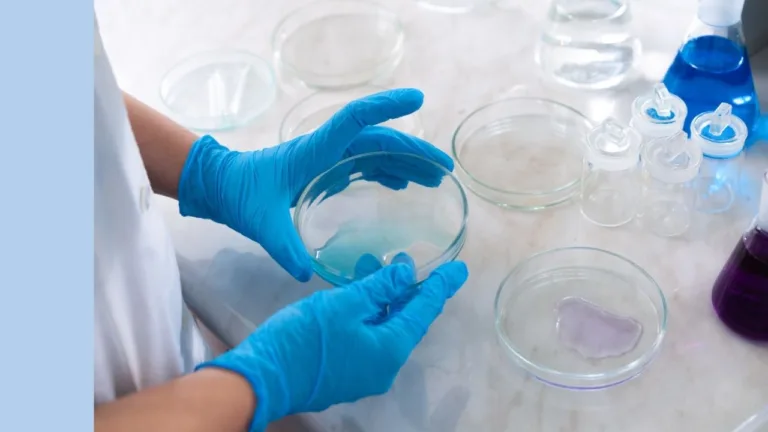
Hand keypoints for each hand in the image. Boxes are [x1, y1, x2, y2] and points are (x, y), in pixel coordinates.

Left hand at [177, 89, 453, 281]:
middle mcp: (326, 148)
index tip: (416, 98)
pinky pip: (364, 164)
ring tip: (433, 179)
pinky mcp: (326, 168)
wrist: (222, 185)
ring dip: (405, 161)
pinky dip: (387, 171)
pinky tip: (402, 185)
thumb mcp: (261, 223)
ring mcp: (328, 157)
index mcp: (314, 151)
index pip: (355, 119)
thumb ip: (284, 248)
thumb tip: (307, 274)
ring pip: (374, 151)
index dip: (386, 106)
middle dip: (413, 149)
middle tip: (444, 168)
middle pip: (377, 139)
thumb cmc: (241, 195)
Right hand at [197, 260, 468, 431]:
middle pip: (405, 320)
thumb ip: (379, 288)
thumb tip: (406, 274)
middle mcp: (383, 366)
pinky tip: (355, 290)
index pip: (424, 311)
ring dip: (382, 296)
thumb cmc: (304, 339)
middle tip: (407, 259)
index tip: (459, 270)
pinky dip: (367, 311)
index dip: (441, 286)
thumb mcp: (343, 305)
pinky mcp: (344, 371)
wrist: (263, 379)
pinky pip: (367, 335)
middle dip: (407, 288)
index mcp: (390, 349)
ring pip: (383, 326)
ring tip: (375, 264)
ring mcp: (363, 372)